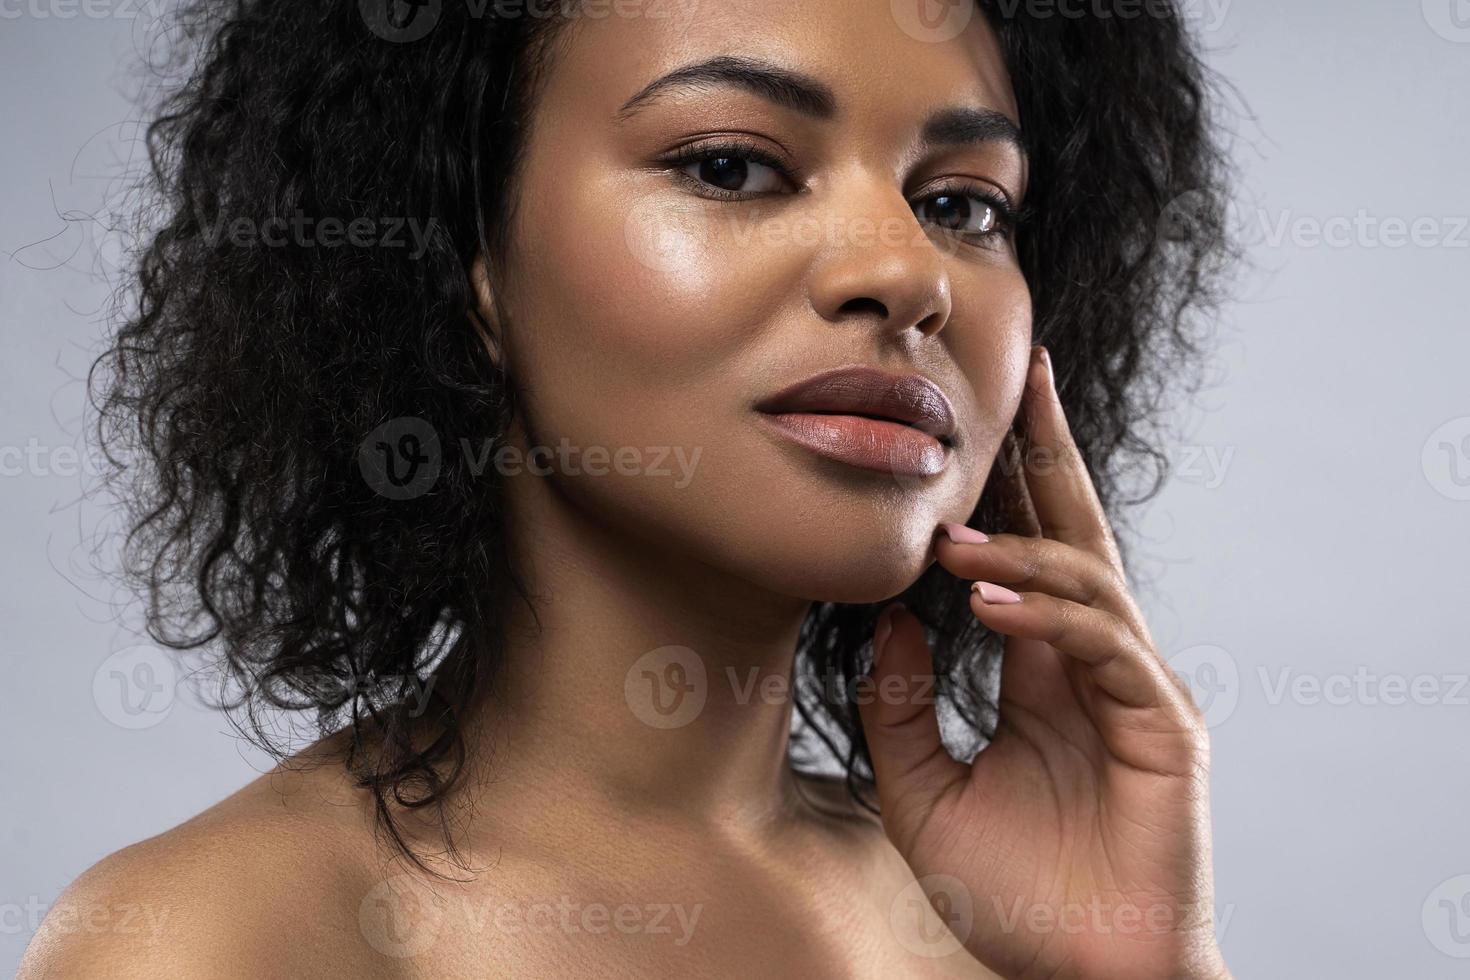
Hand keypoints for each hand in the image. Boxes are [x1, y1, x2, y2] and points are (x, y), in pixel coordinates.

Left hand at [858, 346, 1229, 979]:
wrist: (1077, 978)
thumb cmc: (1012, 894)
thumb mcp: (921, 792)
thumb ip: (897, 706)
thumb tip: (886, 615)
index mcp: (1041, 667)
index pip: (1029, 552)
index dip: (1008, 485)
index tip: (973, 414)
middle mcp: (1091, 664)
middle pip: (1075, 532)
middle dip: (1051, 451)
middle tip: (1027, 368)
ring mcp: (1133, 691)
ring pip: (1087, 584)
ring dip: (1020, 553)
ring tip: (949, 541)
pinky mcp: (1163, 729)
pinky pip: (1103, 651)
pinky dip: (1048, 618)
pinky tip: (987, 604)